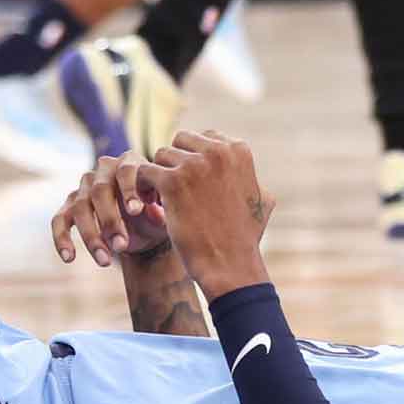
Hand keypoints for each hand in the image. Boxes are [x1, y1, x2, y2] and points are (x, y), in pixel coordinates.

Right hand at [51, 154, 170, 266]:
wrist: (142, 230)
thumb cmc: (154, 218)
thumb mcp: (162, 218)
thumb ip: (160, 216)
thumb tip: (156, 215)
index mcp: (130, 164)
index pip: (126, 171)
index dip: (129, 190)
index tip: (135, 212)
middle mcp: (103, 171)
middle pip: (99, 190)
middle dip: (110, 220)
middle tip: (121, 246)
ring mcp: (84, 187)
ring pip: (80, 208)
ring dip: (91, 236)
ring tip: (105, 262)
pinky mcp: (69, 206)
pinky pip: (59, 220)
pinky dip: (61, 239)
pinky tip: (69, 258)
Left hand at [138, 130, 276, 298]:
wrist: (230, 265)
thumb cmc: (244, 238)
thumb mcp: (261, 199)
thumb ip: (248, 175)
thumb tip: (242, 162)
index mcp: (238, 150)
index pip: (204, 138)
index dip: (193, 159)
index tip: (192, 182)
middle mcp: (217, 151)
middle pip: (180, 142)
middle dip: (175, 163)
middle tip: (174, 190)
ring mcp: (194, 165)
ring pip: (161, 156)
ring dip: (158, 176)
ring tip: (162, 200)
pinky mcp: (172, 182)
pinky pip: (144, 171)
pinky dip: (142, 187)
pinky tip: (150, 205)